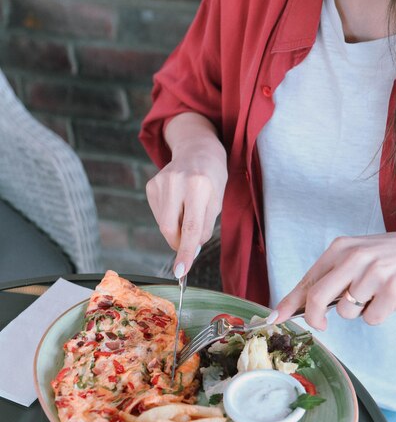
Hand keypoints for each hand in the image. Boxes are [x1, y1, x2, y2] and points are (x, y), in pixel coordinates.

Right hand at [145, 114, 226, 277]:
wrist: (197, 150)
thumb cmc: (212, 179)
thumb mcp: (217, 202)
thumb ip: (205, 227)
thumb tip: (191, 250)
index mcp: (199, 186)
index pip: (191, 228)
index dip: (186, 252)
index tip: (180, 271)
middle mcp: (177, 182)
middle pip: (169, 229)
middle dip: (179, 243)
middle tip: (189, 242)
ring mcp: (160, 182)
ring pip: (163, 224)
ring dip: (176, 228)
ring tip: (187, 210)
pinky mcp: (151, 186)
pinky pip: (159, 215)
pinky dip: (170, 217)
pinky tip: (178, 203)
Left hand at [275, 232, 395, 329]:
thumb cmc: (387, 257)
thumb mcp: (356, 256)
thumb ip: (331, 276)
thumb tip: (301, 305)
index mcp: (341, 248)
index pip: (307, 280)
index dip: (288, 303)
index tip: (274, 318)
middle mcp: (355, 258)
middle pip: (317, 297)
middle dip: (313, 318)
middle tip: (320, 325)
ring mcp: (374, 273)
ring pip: (345, 312)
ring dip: (357, 311)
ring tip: (374, 293)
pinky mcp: (393, 290)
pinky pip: (370, 318)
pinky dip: (377, 315)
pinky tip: (388, 298)